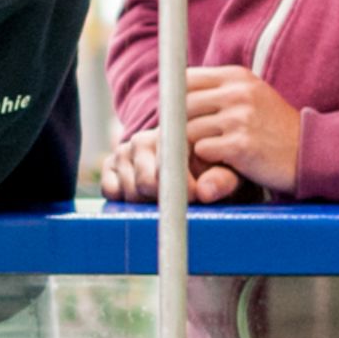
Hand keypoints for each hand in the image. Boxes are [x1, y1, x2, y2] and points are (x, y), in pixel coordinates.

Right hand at [98, 127, 243, 203]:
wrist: (194, 165)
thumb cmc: (215, 169)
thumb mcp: (229, 172)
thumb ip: (222, 180)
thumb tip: (205, 192)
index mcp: (172, 134)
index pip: (166, 167)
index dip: (180, 189)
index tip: (194, 198)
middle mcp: (143, 140)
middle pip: (143, 183)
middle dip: (163, 200)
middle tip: (181, 203)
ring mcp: (124, 152)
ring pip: (127, 190)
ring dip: (146, 203)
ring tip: (166, 200)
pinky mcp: (110, 165)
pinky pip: (109, 189)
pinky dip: (123, 199)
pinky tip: (143, 200)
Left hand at [185, 66, 302, 193]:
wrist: (311, 152)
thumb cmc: (273, 127)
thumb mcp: (251, 95)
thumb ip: (217, 89)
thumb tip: (172, 89)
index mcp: (238, 77)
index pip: (185, 79)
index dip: (178, 99)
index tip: (184, 116)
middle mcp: (239, 93)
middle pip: (182, 106)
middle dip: (183, 125)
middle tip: (199, 139)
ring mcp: (240, 118)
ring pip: (189, 130)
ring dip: (196, 145)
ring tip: (218, 150)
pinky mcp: (240, 145)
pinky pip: (202, 150)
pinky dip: (209, 159)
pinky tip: (227, 159)